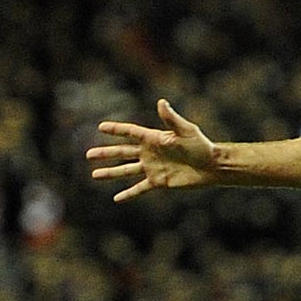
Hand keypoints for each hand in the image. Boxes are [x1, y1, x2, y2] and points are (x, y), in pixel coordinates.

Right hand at [87, 99, 217, 201]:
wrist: (212, 166)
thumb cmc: (201, 145)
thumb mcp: (186, 130)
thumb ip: (171, 118)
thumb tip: (161, 102)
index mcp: (154, 139)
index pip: (130, 132)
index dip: (116, 130)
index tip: (100, 127)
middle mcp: (150, 153)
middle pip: (122, 152)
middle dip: (105, 153)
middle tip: (88, 154)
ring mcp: (152, 168)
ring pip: (126, 170)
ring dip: (110, 173)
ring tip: (94, 175)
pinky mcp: (159, 182)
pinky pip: (139, 189)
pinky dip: (128, 193)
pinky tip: (116, 198)